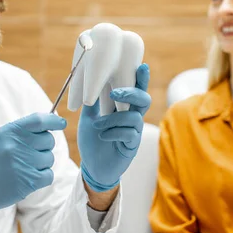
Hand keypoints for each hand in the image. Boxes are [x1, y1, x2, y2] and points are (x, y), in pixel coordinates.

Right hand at [0, 113, 66, 215]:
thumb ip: (18, 131)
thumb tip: (45, 124)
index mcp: (9, 132)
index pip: (39, 120)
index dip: (54, 121)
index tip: (61, 123)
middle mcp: (17, 145)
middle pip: (49, 140)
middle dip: (44, 146)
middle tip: (31, 153)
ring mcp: (24, 164)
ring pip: (50, 158)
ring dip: (42, 163)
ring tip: (25, 167)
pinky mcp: (28, 182)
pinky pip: (49, 175)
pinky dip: (43, 177)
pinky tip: (29, 177)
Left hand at [78, 63, 150, 191]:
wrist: (92, 166)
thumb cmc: (93, 139)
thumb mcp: (89, 116)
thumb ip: (92, 100)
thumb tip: (88, 79)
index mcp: (124, 107)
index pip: (135, 90)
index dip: (141, 78)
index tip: (142, 66)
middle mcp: (132, 118)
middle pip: (144, 100)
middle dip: (131, 93)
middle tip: (113, 92)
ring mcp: (134, 132)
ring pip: (134, 117)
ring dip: (113, 118)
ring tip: (97, 125)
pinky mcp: (132, 146)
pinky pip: (130, 134)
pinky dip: (113, 132)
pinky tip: (103, 137)